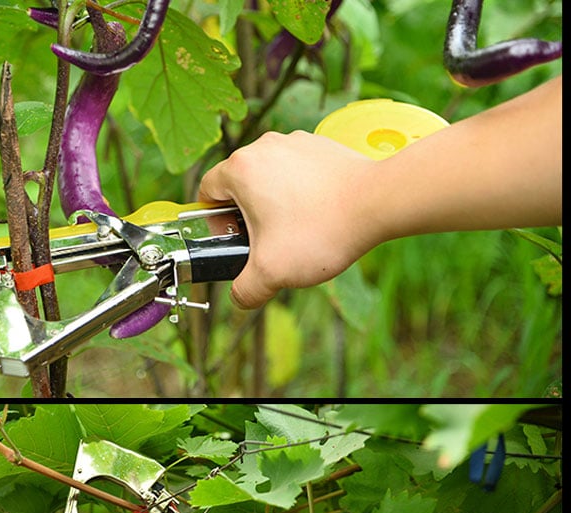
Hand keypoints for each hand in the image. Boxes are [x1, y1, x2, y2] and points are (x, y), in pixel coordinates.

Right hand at [198, 130, 377, 308]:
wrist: (378, 204)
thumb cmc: (320, 231)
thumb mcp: (271, 273)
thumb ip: (245, 291)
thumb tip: (241, 297)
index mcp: (241, 168)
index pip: (207, 192)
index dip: (213, 222)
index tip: (233, 240)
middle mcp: (264, 146)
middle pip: (239, 185)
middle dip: (246, 216)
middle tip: (266, 244)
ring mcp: (295, 141)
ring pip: (268, 178)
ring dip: (273, 205)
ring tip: (296, 232)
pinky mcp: (320, 145)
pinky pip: (296, 171)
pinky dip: (299, 193)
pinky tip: (317, 216)